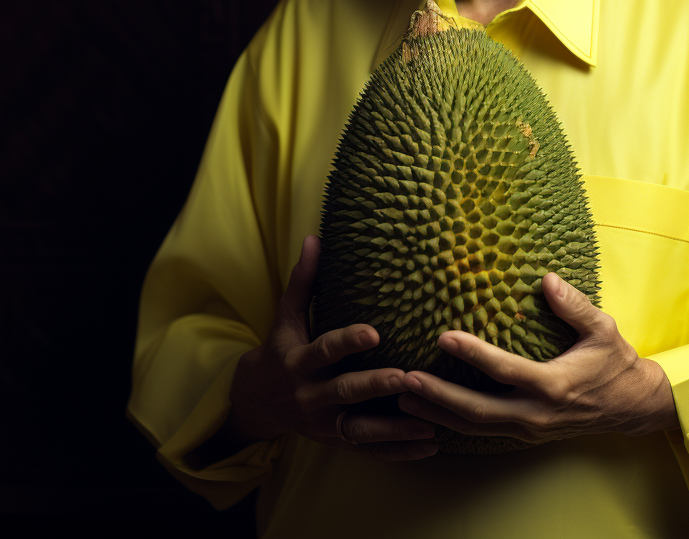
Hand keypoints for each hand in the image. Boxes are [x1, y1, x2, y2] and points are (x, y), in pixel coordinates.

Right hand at [217, 235, 437, 460]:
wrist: (258, 400)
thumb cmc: (281, 349)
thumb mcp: (286, 317)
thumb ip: (303, 280)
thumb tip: (313, 238)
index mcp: (299, 363)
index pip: (324, 350)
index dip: (347, 342)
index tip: (374, 332)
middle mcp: (311, 397)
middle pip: (346, 393)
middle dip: (376, 386)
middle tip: (408, 377)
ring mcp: (324, 424)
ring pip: (361, 430)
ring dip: (395, 428)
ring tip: (430, 423)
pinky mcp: (337, 441)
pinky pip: (370, 450)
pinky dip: (399, 451)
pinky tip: (430, 445)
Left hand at [397, 272, 677, 445]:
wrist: (633, 407)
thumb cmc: (616, 364)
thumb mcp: (602, 329)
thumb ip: (574, 306)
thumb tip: (547, 279)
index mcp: (553, 386)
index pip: (504, 370)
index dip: (472, 353)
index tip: (443, 336)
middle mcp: (536, 414)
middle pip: (477, 411)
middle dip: (438, 396)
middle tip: (405, 380)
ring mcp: (530, 428)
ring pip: (475, 426)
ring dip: (438, 413)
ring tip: (404, 398)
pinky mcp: (527, 433)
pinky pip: (484, 431)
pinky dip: (455, 423)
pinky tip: (431, 413)